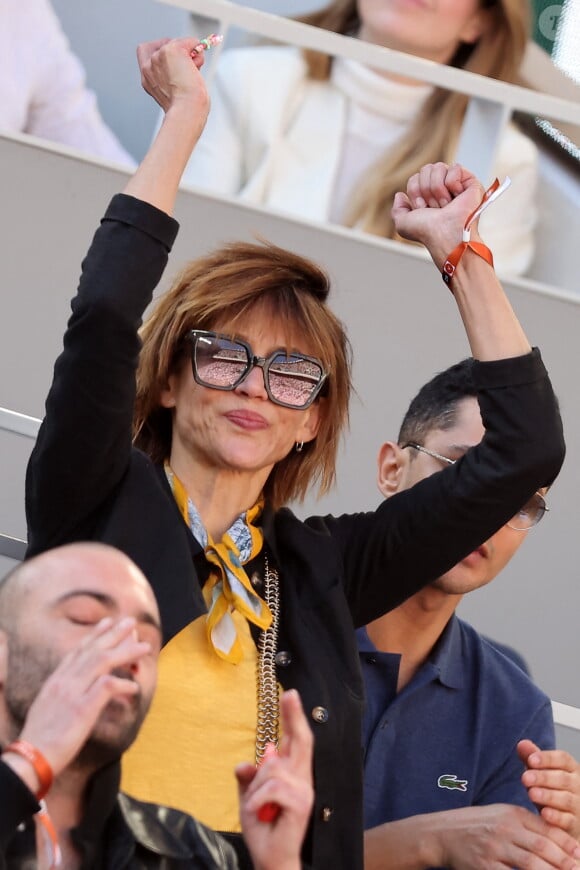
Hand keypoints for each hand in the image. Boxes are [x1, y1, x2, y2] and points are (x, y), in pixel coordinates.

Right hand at [13, 618, 150, 779]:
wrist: (31, 758)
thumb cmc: (41, 738)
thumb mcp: (47, 706)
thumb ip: (62, 692)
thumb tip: (77, 688)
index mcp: (55, 680)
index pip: (77, 650)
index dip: (94, 635)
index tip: (108, 622)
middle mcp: (64, 682)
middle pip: (93, 650)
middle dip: (114, 633)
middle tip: (131, 622)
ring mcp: (73, 693)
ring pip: (102, 661)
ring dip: (126, 652)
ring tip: (144, 647)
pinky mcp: (82, 709)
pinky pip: (107, 686)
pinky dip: (123, 683)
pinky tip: (135, 686)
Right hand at [136, 37, 208, 122]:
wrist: (187, 110)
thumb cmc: (185, 108)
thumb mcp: (173, 92)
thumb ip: (173, 74)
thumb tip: (192, 57)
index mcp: (146, 79)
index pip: (144, 51)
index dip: (159, 49)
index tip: (172, 59)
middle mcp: (149, 66)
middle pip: (163, 44)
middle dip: (178, 51)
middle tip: (187, 67)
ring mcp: (158, 57)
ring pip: (177, 42)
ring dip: (190, 53)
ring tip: (194, 71)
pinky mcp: (172, 50)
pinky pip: (190, 41)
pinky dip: (197, 51)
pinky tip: (198, 66)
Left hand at [236, 689, 313, 869]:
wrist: (270, 857)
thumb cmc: (262, 827)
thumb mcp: (248, 798)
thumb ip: (248, 779)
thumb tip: (244, 763)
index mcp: (292, 773)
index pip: (295, 740)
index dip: (293, 717)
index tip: (290, 694)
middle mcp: (302, 778)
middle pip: (301, 740)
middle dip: (294, 716)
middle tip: (290, 694)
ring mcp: (304, 790)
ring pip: (273, 769)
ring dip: (255, 788)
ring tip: (255, 806)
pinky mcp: (301, 804)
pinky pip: (271, 787)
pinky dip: (256, 799)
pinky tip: (257, 811)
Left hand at [392, 162, 485, 268]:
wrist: (444, 235)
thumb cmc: (426, 232)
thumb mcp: (403, 224)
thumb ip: (397, 210)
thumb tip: (400, 194)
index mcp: (428, 196)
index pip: (415, 177)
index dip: (415, 192)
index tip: (422, 208)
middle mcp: (442, 189)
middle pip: (426, 169)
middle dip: (425, 189)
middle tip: (434, 207)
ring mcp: (457, 185)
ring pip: (438, 167)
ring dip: (437, 189)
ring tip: (445, 205)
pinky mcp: (470, 182)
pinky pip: (455, 168)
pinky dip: (452, 184)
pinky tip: (456, 197)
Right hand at [436, 803, 579, 868]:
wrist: (442, 833)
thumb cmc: (477, 825)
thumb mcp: (501, 815)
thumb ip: (527, 824)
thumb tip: (557, 838)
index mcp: (511, 814)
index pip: (545, 828)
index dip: (566, 843)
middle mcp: (504, 829)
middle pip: (542, 846)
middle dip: (564, 861)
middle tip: (578, 869)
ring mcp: (494, 848)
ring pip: (530, 864)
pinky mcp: (484, 866)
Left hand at [520, 739, 579, 839]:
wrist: (566, 820)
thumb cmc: (552, 791)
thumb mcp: (541, 774)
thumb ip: (532, 759)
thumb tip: (521, 743)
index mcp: (572, 769)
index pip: (563, 759)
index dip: (547, 758)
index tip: (530, 760)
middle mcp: (579, 786)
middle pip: (563, 779)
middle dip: (543, 778)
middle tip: (525, 778)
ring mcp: (579, 805)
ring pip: (566, 799)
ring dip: (548, 796)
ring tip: (531, 793)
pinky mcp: (576, 824)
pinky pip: (568, 820)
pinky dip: (556, 817)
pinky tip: (544, 813)